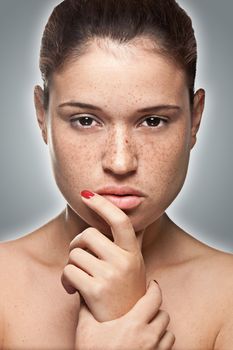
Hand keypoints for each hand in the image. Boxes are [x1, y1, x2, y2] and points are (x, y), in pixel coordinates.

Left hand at [61, 191, 146, 321]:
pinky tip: (73, 289)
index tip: (86, 194)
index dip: (103, 204)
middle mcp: (125, 261)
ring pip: (74, 254)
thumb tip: (127, 210)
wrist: (124, 325)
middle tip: (79, 255)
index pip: (120, 220)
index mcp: (133, 252)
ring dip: (70, 265)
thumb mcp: (133, 263)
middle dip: (77, 243)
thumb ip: (127, 241)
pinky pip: (68, 271)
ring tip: (78, 277)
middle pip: (88, 234)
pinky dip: (65, 279)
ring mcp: (111, 275)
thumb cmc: (124, 290)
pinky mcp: (96, 290)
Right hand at [75, 281, 174, 349]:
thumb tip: (83, 293)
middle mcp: (149, 339)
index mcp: (133, 325)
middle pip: (164, 315)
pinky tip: (148, 342)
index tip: (152, 284)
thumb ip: (86, 310)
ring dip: (161, 328)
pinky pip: (168, 349)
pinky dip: (162, 343)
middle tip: (145, 309)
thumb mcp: (86, 332)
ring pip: (169, 334)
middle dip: (156, 310)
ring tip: (148, 327)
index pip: (154, 299)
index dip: (155, 288)